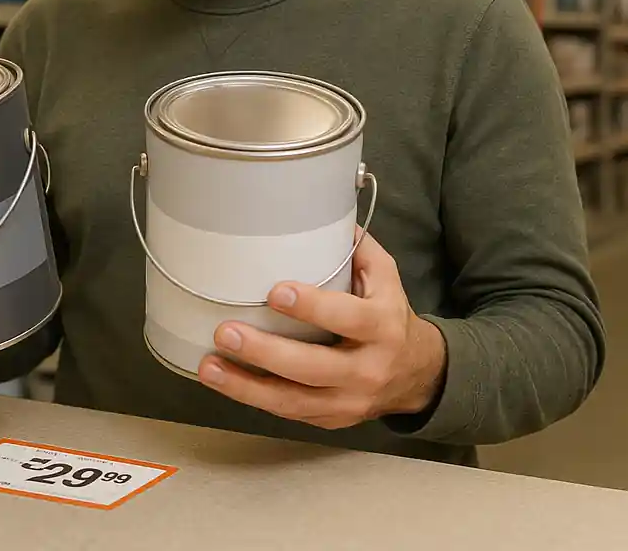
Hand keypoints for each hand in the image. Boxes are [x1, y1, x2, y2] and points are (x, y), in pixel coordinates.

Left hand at [196, 229, 446, 429]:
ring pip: (294, 400)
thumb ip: (356, 246)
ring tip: (209, 365)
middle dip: (266, 352)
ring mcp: (348, 402)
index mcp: (382, 326)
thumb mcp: (385, 275)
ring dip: (246, 385)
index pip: (347, 317)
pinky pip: (288, 412)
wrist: (418, 374)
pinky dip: (252, 398)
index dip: (312, 307)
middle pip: (313, 366)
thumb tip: (317, 208)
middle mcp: (367, 369)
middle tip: (225, 331)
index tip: (274, 291)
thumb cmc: (388, 311)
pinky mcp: (330, 420)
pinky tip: (223, 380)